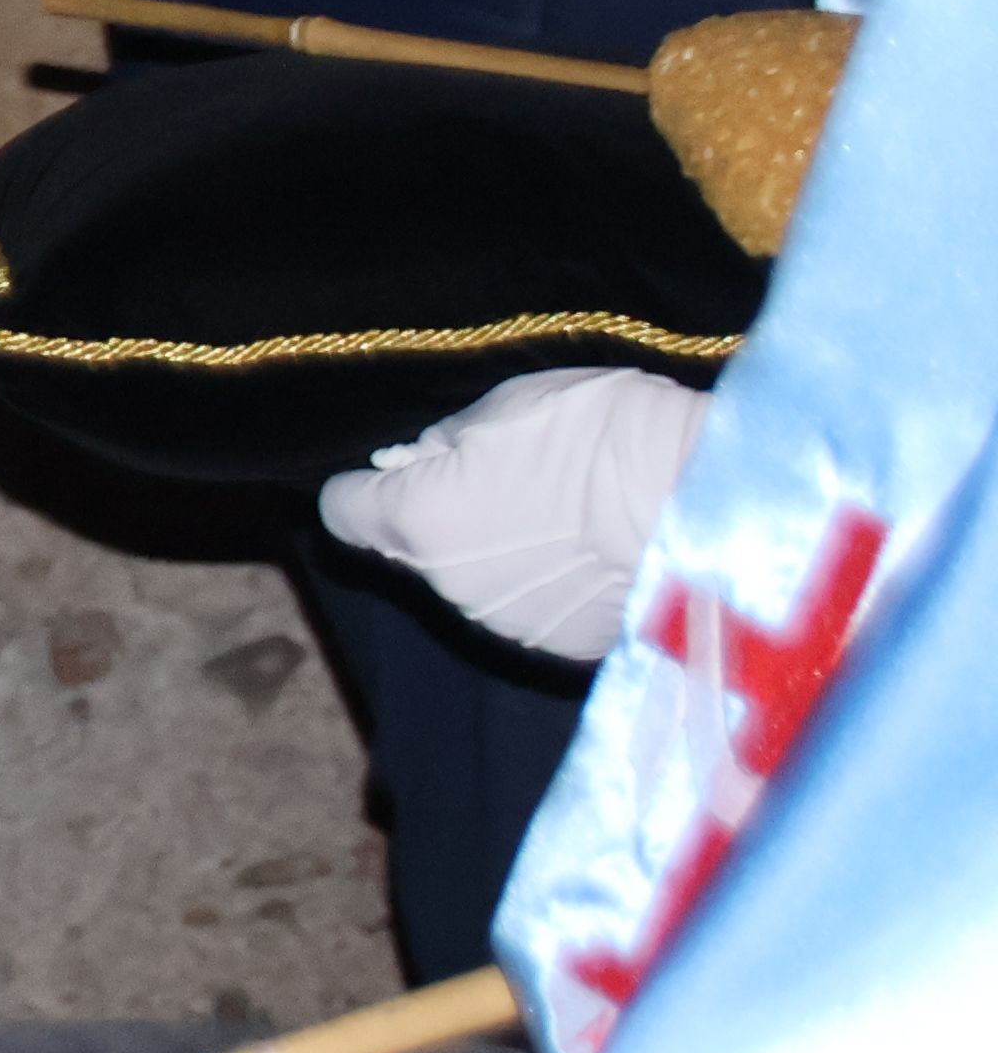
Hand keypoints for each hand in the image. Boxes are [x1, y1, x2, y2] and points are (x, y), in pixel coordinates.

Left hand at [317, 365, 707, 660]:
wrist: (705, 507)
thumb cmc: (603, 437)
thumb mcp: (511, 404)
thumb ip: (451, 439)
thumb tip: (424, 456)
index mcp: (416, 520)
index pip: (346, 512)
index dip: (364, 489)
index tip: (395, 471)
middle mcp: (446, 586)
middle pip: (411, 551)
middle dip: (438, 518)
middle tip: (499, 480)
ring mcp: (505, 624)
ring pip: (472, 585)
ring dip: (494, 556)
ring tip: (563, 516)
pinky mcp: (563, 647)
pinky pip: (531, 609)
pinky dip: (546, 585)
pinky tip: (595, 553)